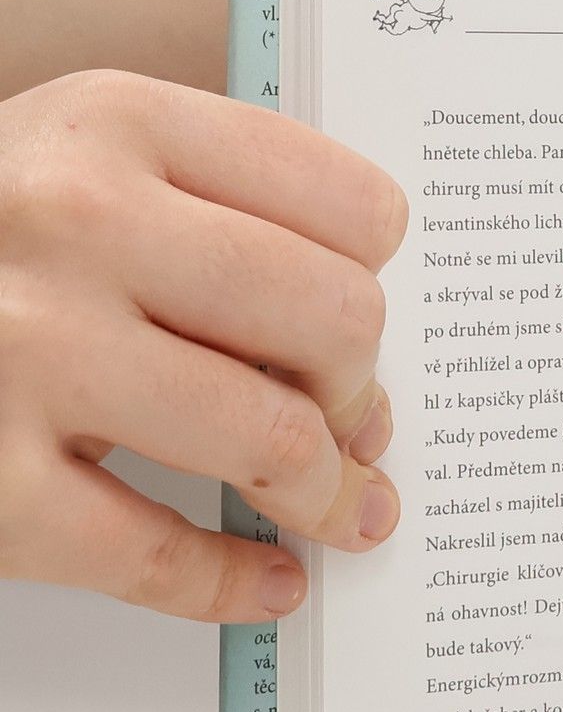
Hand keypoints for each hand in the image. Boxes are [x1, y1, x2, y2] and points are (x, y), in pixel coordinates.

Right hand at [0, 70, 407, 621]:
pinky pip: (160, 554)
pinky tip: (267, 582)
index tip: (363, 323)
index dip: (378, 280)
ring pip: (273, 437)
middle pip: (336, 320)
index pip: (349, 203)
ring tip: (340, 509)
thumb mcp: (68, 162)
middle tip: (356, 425)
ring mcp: (22, 353)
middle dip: (363, 391)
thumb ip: (202, 212)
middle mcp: (72, 223)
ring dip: (329, 493)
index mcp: (112, 126)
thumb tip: (358, 342)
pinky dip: (236, 585)